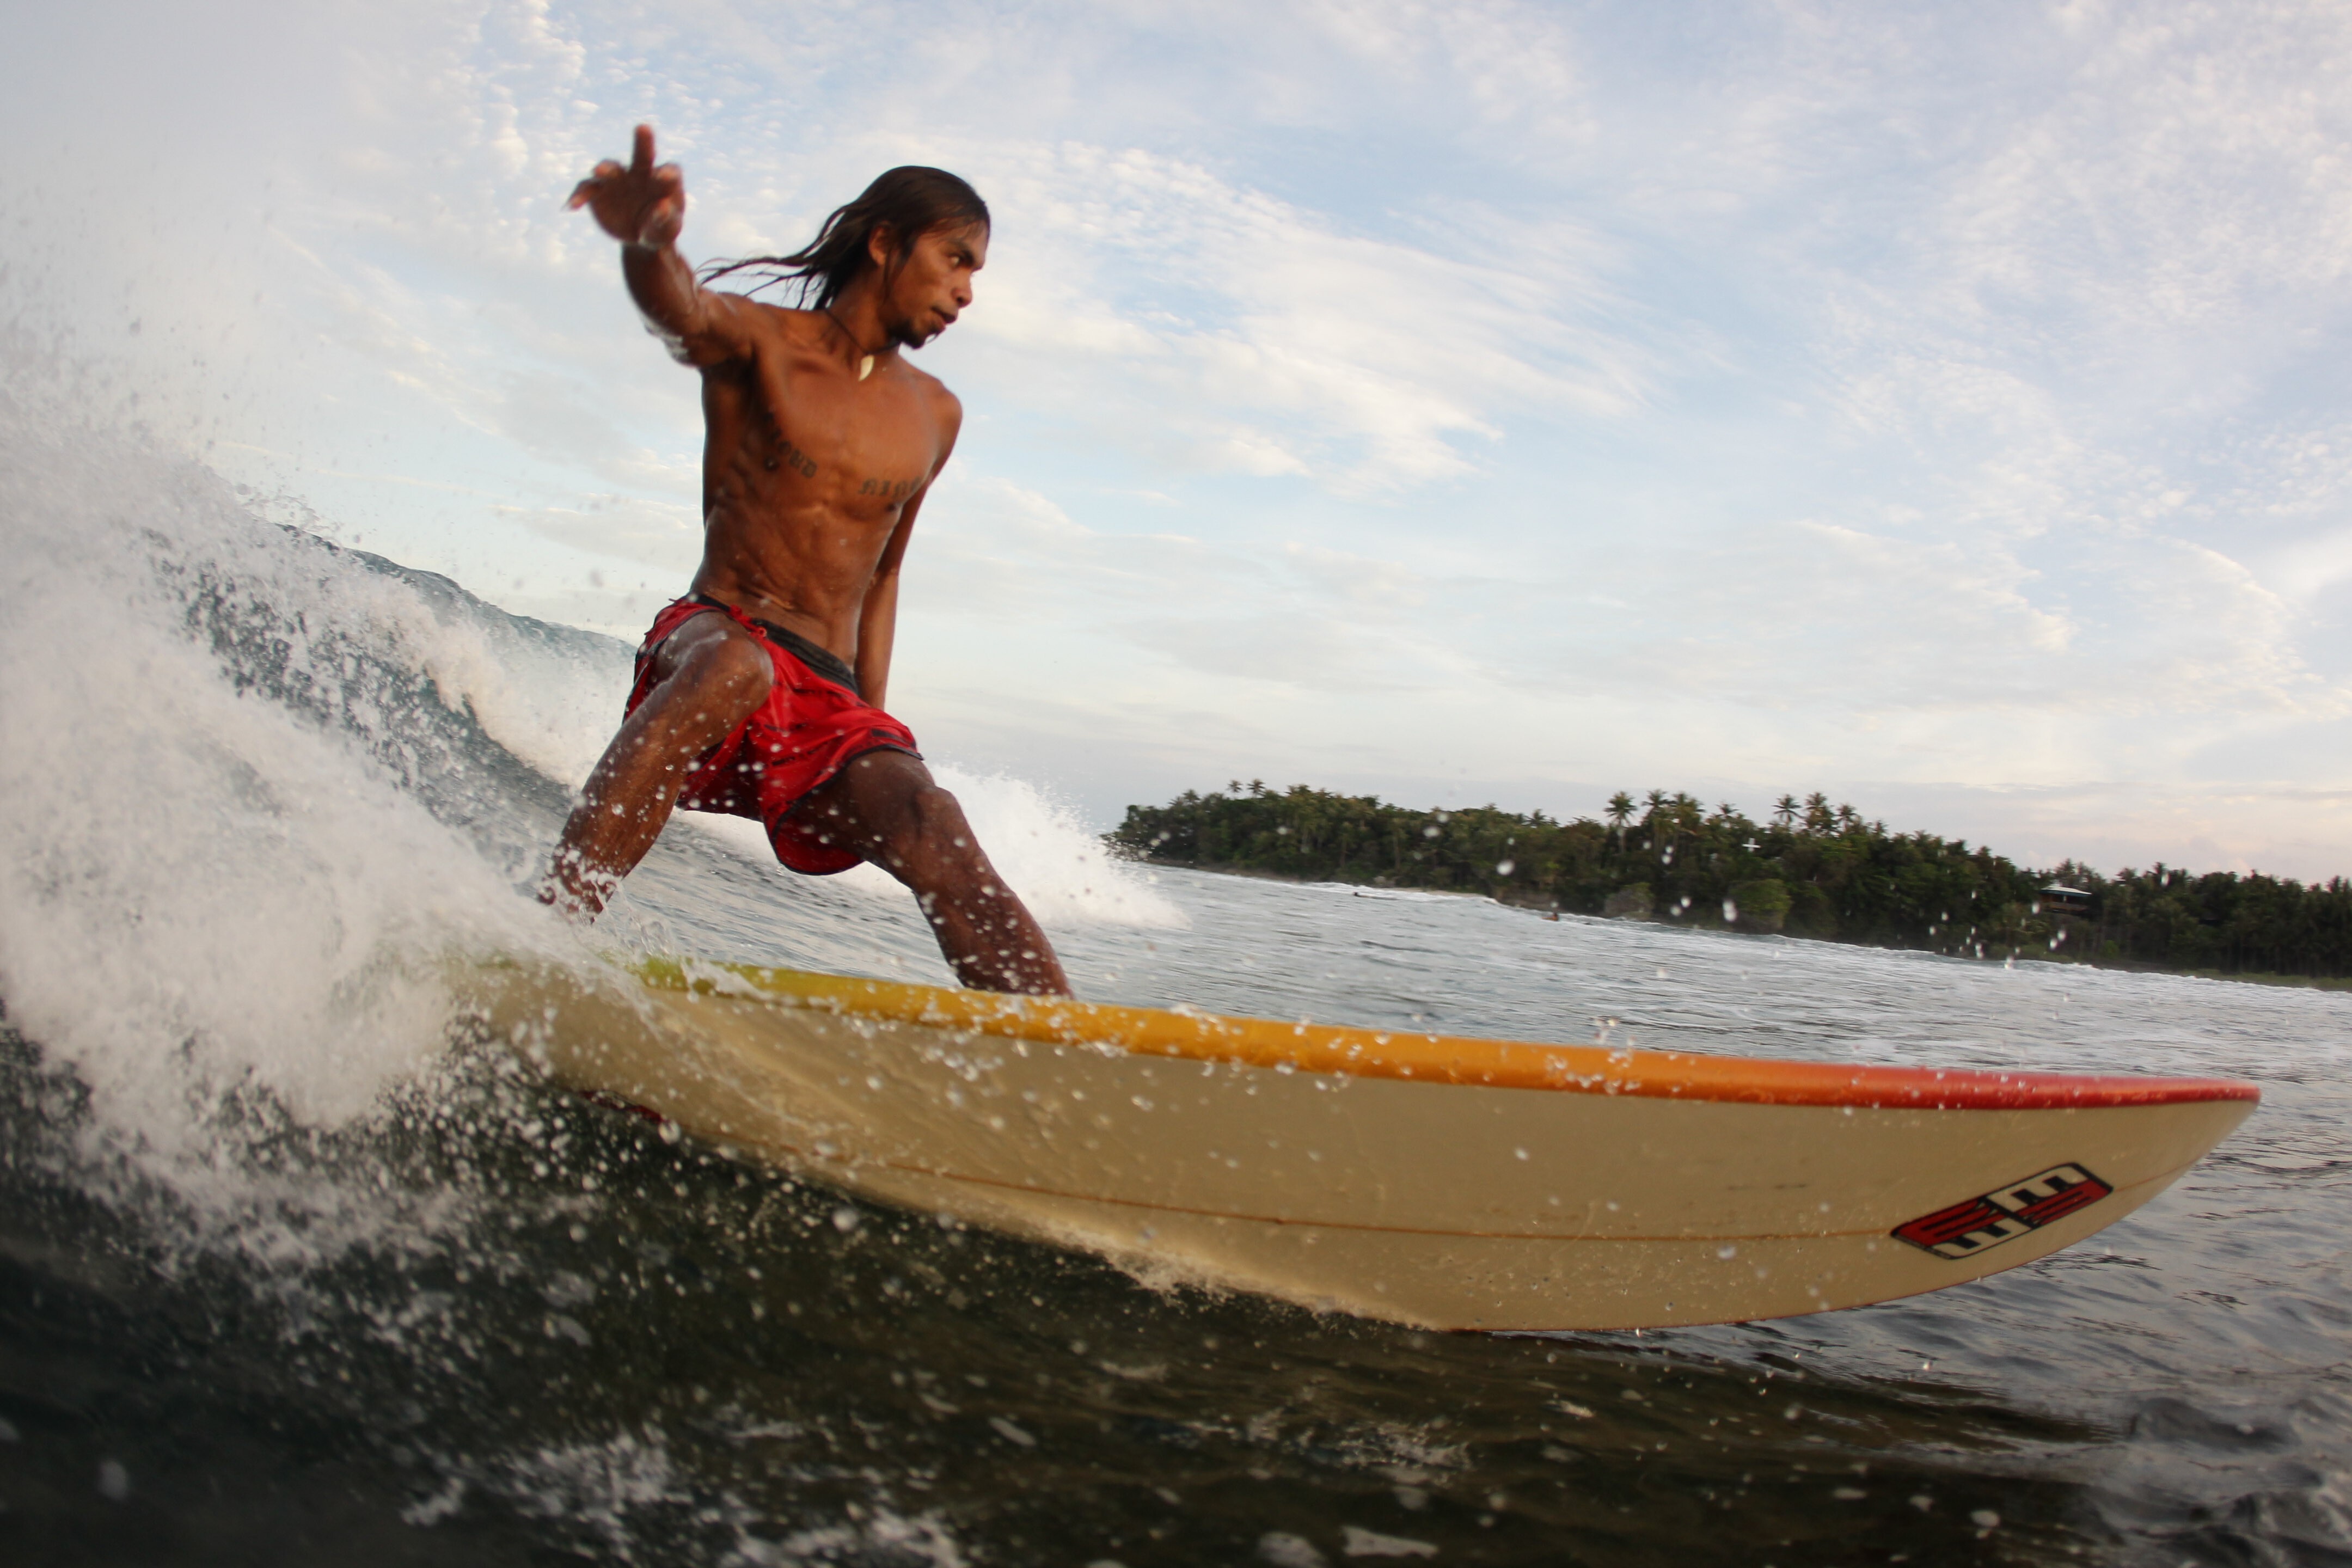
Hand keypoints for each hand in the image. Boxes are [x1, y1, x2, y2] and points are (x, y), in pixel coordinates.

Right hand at [567, 124, 684, 248]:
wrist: (638, 237)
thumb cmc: (659, 229)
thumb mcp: (666, 231)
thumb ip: (666, 220)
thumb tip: (663, 208)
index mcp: (664, 182)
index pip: (670, 171)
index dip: (668, 173)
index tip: (665, 177)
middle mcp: (641, 173)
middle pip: (643, 155)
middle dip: (643, 141)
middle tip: (643, 128)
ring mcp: (617, 180)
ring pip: (611, 168)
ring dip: (605, 168)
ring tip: (598, 172)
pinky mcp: (598, 190)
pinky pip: (586, 188)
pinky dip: (579, 195)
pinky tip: (572, 206)